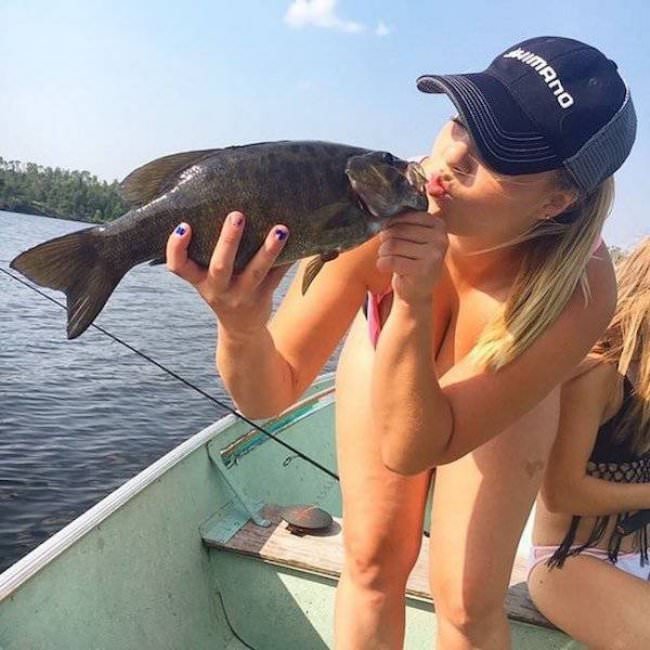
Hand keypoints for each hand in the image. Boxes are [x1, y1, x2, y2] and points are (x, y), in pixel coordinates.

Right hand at [166, 211, 291, 334]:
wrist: (240, 330)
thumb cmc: (222, 290)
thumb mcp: (207, 277)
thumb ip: (206, 252)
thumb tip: (222, 203)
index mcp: (200, 281)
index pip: (179, 267)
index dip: (176, 248)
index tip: (183, 226)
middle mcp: (218, 289)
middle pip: (221, 266)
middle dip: (228, 241)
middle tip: (236, 215)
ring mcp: (242, 295)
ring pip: (256, 272)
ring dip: (269, 250)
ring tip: (280, 229)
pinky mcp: (263, 297)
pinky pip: (278, 276)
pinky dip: (288, 259)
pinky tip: (301, 242)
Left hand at [376, 211, 447, 303]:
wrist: (417, 291)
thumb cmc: (411, 259)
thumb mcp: (413, 237)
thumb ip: (405, 222)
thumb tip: (383, 211)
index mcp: (438, 225)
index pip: (406, 215)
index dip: (391, 223)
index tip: (388, 233)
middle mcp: (440, 238)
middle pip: (398, 230)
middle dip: (385, 239)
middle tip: (385, 249)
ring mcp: (434, 255)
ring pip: (393, 245)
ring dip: (382, 252)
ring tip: (385, 257)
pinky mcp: (423, 270)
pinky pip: (391, 260)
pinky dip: (382, 263)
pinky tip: (384, 266)